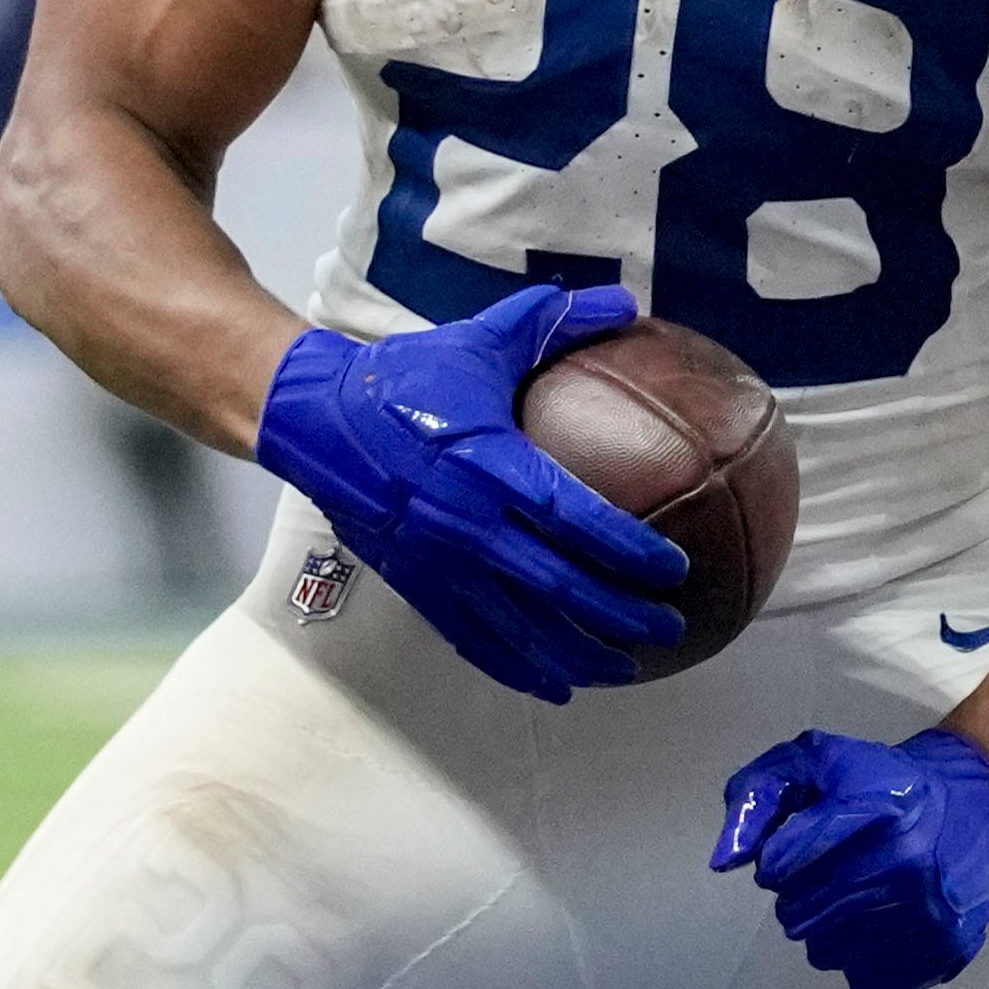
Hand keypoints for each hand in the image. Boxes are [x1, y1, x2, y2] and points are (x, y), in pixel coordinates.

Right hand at [251, 280, 693, 703]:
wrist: (316, 420)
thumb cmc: (405, 379)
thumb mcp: (481, 341)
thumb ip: (556, 322)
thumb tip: (627, 301)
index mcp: (490, 464)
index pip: (574, 518)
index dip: (628, 550)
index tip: (673, 569)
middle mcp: (467, 524)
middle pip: (559, 586)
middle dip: (621, 613)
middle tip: (671, 626)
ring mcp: (440, 563)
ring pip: (521, 627)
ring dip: (578, 654)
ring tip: (627, 667)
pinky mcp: (416, 585)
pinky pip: (475, 640)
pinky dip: (519, 668)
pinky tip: (555, 686)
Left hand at [711, 726, 988, 988]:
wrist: (978, 800)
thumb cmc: (886, 782)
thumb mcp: (816, 761)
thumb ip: (758, 795)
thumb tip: (725, 862)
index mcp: (872, 810)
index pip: (778, 865)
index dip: (778, 858)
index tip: (800, 846)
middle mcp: (904, 865)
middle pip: (796, 915)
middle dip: (799, 895)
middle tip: (832, 871)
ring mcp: (928, 913)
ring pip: (825, 953)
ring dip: (827, 928)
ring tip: (857, 895)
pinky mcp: (944, 949)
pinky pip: (863, 980)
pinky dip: (860, 956)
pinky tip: (881, 921)